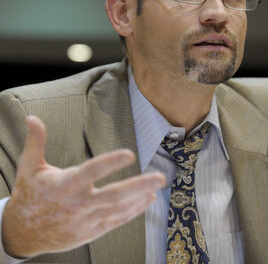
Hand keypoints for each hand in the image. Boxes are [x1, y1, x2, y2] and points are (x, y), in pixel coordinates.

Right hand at [2, 115, 165, 257]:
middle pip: (112, 196)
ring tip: (158, 185)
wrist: (22, 235)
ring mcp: (86, 220)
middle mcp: (77, 204)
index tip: (129, 154)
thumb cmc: (29, 196)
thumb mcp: (28, 167)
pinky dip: (133, 211)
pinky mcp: (90, 231)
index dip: (110, 163)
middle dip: (138, 186)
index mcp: (64, 185)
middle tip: (160, 177)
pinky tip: (147, 200)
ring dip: (140, 197)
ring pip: (117, 209)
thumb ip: (35, 142)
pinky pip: (116, 221)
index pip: (91, 172)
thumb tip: (32, 118)